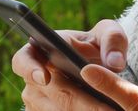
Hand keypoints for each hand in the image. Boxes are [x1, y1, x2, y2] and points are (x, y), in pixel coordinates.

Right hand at [12, 20, 137, 109]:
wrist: (97, 68)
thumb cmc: (97, 46)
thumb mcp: (108, 34)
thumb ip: (113, 40)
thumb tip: (114, 61)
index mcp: (40, 51)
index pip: (23, 60)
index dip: (30, 69)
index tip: (44, 78)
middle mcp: (33, 78)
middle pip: (51, 92)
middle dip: (80, 101)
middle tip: (106, 108)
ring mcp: (36, 101)